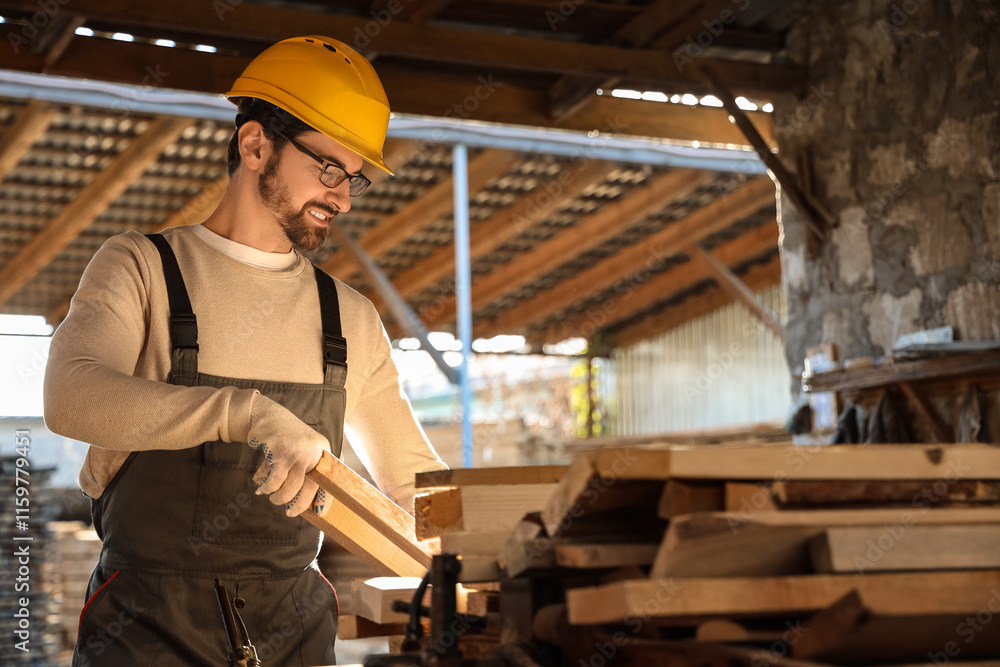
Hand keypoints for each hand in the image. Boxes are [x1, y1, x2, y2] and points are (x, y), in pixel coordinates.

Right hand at [247, 395, 329, 516]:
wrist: (266, 415)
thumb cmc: (285, 438)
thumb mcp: (303, 449)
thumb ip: (306, 469)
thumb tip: (306, 502)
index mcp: (324, 450)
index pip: (328, 479)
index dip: (324, 498)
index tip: (319, 513)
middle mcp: (314, 450)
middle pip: (309, 488)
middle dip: (298, 505)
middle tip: (289, 512)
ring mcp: (297, 450)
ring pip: (289, 488)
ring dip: (278, 497)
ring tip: (273, 497)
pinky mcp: (279, 451)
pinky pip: (274, 480)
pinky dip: (267, 487)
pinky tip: (261, 487)